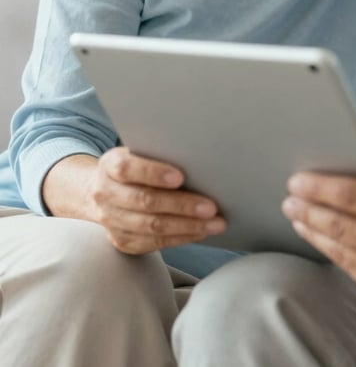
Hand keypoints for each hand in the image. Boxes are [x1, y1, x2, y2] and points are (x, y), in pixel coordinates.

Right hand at [86, 147, 226, 253]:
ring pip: (150, 227)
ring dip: (187, 226)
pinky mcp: (121, 241)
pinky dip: (180, 238)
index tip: (180, 177)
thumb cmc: (135, 167)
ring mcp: (111, 221)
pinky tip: (200, 232)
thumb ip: (159, 154)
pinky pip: (153, 243)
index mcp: (109, 166)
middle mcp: (105, 194)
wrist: (101, 190)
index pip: (127, 168)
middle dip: (182, 205)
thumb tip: (198, 158)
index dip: (153, 173)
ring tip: (214, 223)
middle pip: (144, 201)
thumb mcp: (139, 153)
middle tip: (211, 208)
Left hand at [282, 130, 355, 301]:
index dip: (320, 187)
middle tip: (289, 197)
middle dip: (308, 210)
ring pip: (342, 250)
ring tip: (297, 217)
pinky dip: (334, 253)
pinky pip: (354, 270)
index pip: (352, 197)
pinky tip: (323, 239)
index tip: (298, 180)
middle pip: (339, 225)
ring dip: (315, 232)